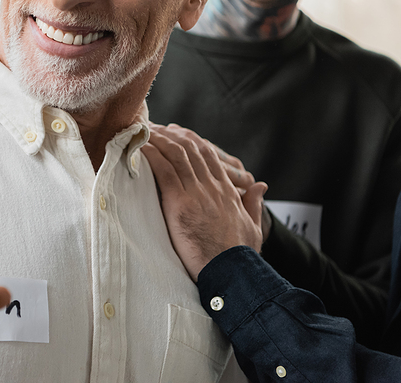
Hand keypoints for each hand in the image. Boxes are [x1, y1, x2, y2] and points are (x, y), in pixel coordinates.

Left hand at [143, 123, 266, 281]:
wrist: (232, 273)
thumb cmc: (240, 256)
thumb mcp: (253, 226)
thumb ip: (253, 203)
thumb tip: (260, 185)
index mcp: (226, 191)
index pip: (208, 155)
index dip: (191, 140)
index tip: (177, 132)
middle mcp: (212, 187)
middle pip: (191, 149)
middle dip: (171, 135)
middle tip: (155, 127)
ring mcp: (196, 193)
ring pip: (176, 155)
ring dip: (158, 140)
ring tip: (143, 131)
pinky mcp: (180, 204)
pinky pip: (164, 171)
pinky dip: (151, 156)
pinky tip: (140, 148)